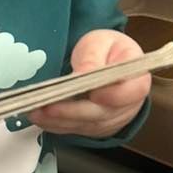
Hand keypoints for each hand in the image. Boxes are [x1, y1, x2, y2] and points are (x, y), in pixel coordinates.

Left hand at [28, 29, 150, 138]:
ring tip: (35, 111)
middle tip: (47, 106)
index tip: (90, 91)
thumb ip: (93, 56)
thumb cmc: (108, 50)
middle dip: (71, 112)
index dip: (110, 95)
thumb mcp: (101, 42)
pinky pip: (76, 130)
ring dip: (58, 121)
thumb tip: (84, 73)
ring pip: (85, 125)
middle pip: (101, 114)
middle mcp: (127, 106)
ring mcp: (111, 120)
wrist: (107, 62)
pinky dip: (56, 125)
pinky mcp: (95, 128)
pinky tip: (40, 117)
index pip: (130, 93)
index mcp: (136, 80)